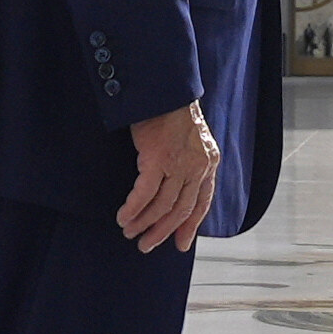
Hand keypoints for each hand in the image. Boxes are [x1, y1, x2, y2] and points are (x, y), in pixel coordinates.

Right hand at [118, 102, 220, 251]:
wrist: (164, 88)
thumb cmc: (172, 111)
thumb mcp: (190, 139)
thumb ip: (190, 162)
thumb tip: (178, 187)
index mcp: (208, 162)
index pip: (202, 203)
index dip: (190, 226)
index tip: (180, 244)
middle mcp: (197, 166)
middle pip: (181, 210)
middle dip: (163, 231)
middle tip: (147, 245)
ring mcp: (178, 164)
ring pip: (162, 206)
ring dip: (144, 223)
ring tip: (130, 232)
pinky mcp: (157, 159)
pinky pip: (144, 194)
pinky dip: (133, 209)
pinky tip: (124, 217)